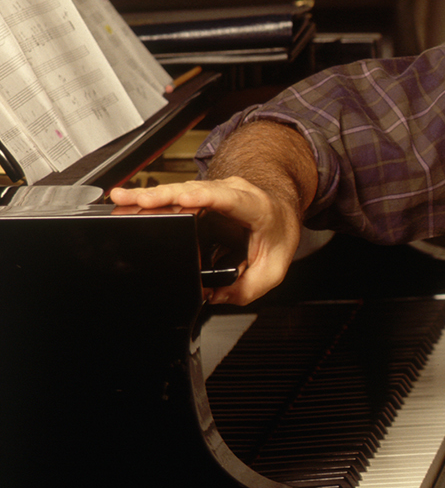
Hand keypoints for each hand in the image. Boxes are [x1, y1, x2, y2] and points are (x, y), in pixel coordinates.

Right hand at [107, 121, 313, 303]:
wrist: (280, 208)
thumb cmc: (277, 231)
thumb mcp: (274, 268)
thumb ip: (248, 287)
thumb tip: (214, 297)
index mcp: (255, 206)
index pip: (230, 199)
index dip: (207, 197)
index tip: (186, 198)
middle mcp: (233, 192)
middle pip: (196, 191)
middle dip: (166, 195)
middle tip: (138, 201)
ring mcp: (214, 190)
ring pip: (180, 190)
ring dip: (152, 195)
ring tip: (122, 199)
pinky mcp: (199, 195)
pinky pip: (175, 195)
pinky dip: (152, 198)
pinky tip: (128, 201)